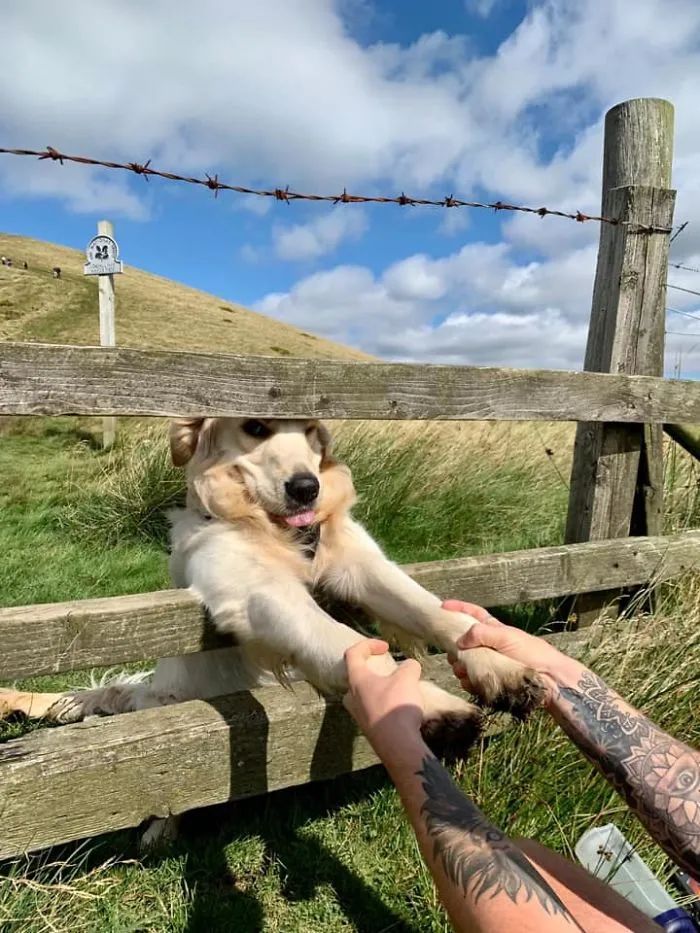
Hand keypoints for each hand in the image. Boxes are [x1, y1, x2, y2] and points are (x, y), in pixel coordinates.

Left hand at [343, 640, 422, 757]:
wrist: (397, 744)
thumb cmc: (396, 705)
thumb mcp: (408, 678)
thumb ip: (409, 667)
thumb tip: (410, 666)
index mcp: (357, 680)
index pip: (353, 654)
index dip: (368, 645)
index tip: (385, 647)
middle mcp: (352, 697)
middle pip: (355, 677)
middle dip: (371, 671)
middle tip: (386, 671)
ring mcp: (358, 715)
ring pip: (364, 695)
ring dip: (379, 689)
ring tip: (397, 690)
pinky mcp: (368, 729)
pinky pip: (373, 710)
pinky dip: (384, 704)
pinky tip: (400, 708)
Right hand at [442, 600, 582, 705]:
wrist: (550, 681)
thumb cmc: (532, 654)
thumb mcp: (506, 636)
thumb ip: (482, 633)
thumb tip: (461, 640)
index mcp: (494, 629)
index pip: (473, 614)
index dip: (459, 608)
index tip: (443, 607)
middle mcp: (488, 646)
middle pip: (462, 643)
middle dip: (455, 648)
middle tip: (454, 654)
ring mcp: (488, 664)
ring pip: (463, 663)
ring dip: (460, 666)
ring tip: (464, 670)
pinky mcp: (489, 681)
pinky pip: (470, 681)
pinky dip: (468, 682)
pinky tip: (472, 683)